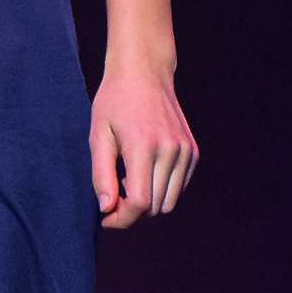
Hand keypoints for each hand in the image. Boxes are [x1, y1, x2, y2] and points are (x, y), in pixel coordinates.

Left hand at [91, 63, 195, 227]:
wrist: (145, 73)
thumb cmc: (114, 102)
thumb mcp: (98, 135)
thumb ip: (101, 174)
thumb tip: (106, 209)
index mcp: (143, 146)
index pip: (140, 202)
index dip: (122, 219)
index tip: (106, 219)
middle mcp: (170, 151)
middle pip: (155, 206)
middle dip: (132, 212)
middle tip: (113, 196)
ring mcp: (185, 151)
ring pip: (169, 201)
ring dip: (148, 202)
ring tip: (128, 179)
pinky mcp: (193, 152)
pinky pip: (179, 187)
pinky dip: (161, 189)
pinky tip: (144, 170)